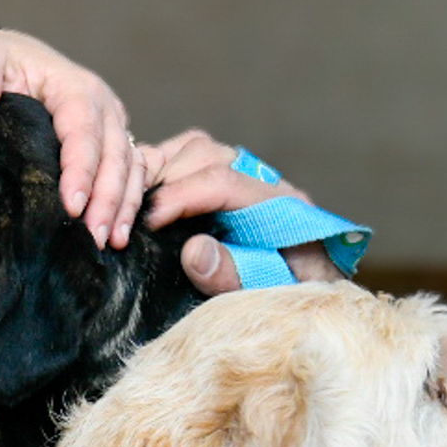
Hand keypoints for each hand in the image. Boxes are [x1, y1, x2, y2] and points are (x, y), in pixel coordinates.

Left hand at [0, 29, 143, 247]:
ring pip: (131, 168)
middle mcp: (103, 106)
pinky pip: (133, 174)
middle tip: (93, 238)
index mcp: (74, 86)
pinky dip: (129, 203)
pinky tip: (118, 234)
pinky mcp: (115, 144)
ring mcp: (113, 126)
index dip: (81, 169)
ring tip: (110, 243)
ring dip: (123, 207)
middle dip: (107, 199)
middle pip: (115, 155)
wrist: (13, 61)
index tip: (71, 206)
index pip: (83, 131)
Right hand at [138, 129, 347, 295]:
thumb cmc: (293, 298)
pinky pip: (192, 157)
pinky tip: (143, 195)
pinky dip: (163, 168)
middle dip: (165, 179)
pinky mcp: (232, 183)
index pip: (224, 182)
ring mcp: (249, 178)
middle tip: (133, 213)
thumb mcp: (270, 296)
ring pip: (198, 148)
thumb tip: (193, 251)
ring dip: (161, 169)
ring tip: (134, 202)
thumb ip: (234, 276)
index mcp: (284, 207)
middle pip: (208, 154)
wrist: (314, 292)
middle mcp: (266, 182)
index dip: (181, 197)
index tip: (148, 222)